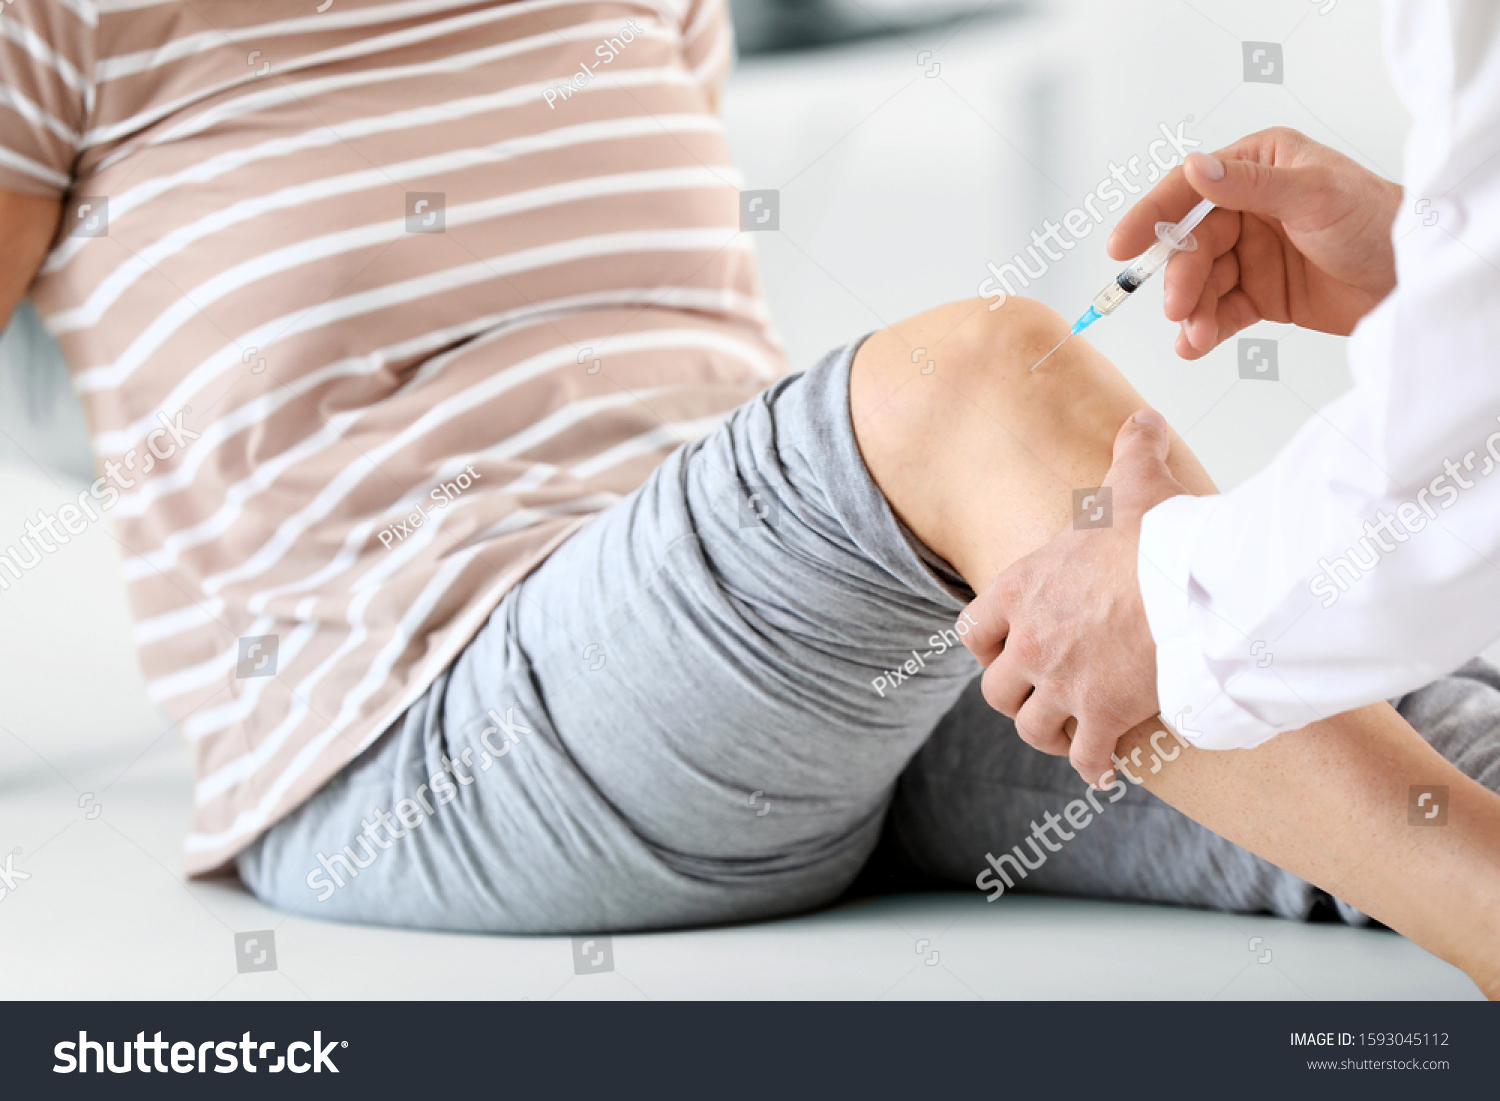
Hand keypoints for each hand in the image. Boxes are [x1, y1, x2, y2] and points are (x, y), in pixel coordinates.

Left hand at [961, 409, 1189, 783]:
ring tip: (1067, 735)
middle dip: (1015, 695)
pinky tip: (1103, 771)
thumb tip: (1145, 420)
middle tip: (1038, 697)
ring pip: (1030, 727)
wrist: (1192, 590)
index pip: (973, 630)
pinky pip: (1084, 757)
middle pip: (996, 689)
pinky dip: (1091, 766)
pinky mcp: (1100, 718)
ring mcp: (1061, 684)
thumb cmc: (1160, 537)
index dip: (986, 645)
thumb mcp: (1136, 482)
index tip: (1003, 650)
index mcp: (1022, 591)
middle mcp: (1030, 642)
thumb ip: (1132, 451)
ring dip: (1048, 733)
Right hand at [1109, 127, 1401, 359]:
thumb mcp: (1314, 195)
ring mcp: (1252, 253)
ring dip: (1192, 310)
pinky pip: (1219, 311)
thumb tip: (1197, 168)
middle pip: (1192, 245)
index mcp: (1257, 167)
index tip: (1122, 246)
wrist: (1414, 279)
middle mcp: (1248, 208)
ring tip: (1194, 336)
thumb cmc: (1378, 222)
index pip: (1189, 189)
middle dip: (1181, 279)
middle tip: (1179, 308)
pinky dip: (1205, 329)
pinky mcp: (1261, 294)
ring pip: (1202, 283)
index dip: (1151, 217)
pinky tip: (1196, 344)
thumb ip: (1250, 185)